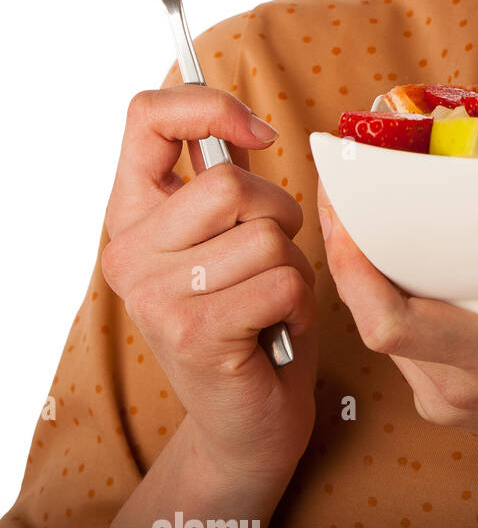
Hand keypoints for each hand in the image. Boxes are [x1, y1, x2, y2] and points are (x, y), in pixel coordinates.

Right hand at [101, 86, 319, 482]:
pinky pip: (282, 281)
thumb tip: (245, 124)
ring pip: (266, 235)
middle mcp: (127, 252)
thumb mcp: (231, 235)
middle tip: (271, 259)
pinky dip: (300, 305)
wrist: (246, 420)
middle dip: (280, 215)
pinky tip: (275, 330)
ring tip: (270, 302)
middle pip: (230, 183)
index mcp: (132, 214)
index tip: (258, 135)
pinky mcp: (192, 334)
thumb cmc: (252, 314)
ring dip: (293, 268)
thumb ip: (226, 181)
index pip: (146, 116)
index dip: (210, 107)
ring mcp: (153, 296)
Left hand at [318, 144, 477, 475]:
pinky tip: (392, 249)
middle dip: (347, 245)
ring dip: (361, 269)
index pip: (394, 321)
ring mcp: (447, 397)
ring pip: (378, 327)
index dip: (353, 265)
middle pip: (370, 314)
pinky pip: (397, 341)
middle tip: (346, 175)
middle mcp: (460, 382)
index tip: (344, 203)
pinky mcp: (446, 399)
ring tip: (361, 199)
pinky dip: (385, 294)